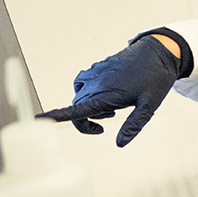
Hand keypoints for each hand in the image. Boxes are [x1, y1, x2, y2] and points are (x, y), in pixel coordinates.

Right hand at [40, 35, 181, 145]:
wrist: (158, 52)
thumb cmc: (155, 79)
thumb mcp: (148, 107)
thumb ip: (133, 126)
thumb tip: (119, 144)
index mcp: (105, 95)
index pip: (75, 110)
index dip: (56, 117)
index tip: (38, 120)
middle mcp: (95, 84)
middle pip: (76, 109)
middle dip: (87, 120)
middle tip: (109, 121)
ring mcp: (94, 74)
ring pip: (79, 96)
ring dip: (89, 107)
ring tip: (113, 109)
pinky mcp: (97, 68)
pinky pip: (83, 83)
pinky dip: (89, 94)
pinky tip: (108, 94)